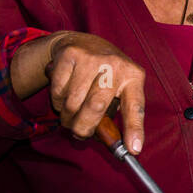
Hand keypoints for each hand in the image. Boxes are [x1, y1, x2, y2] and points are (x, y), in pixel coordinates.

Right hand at [12, 31, 146, 151]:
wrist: (82, 42)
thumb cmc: (104, 74)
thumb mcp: (118, 88)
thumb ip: (115, 114)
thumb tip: (112, 144)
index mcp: (133, 76)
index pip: (135, 106)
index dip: (134, 129)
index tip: (133, 149)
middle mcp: (115, 65)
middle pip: (96, 107)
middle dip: (84, 127)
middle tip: (80, 133)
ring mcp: (92, 58)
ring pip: (73, 102)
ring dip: (68, 116)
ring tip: (70, 115)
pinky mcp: (70, 55)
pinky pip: (58, 92)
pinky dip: (57, 102)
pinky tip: (63, 96)